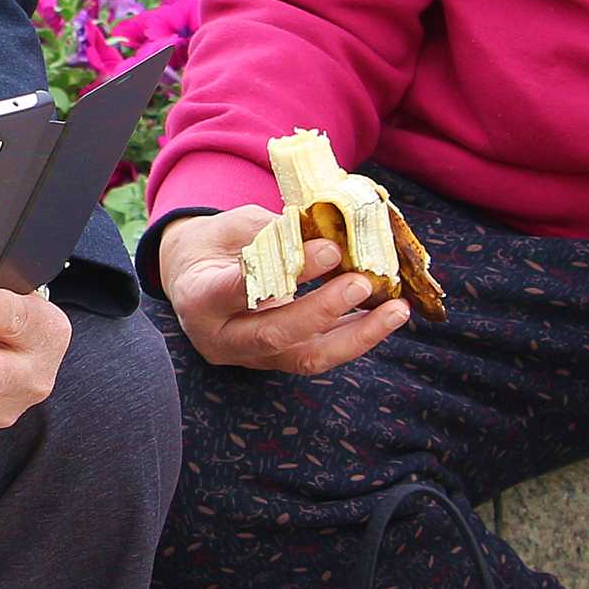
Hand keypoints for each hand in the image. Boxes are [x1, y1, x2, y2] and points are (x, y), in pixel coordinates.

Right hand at [163, 207, 408, 374]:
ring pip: (305, 357)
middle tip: (364, 281)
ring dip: (356, 336)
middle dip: (325, 310)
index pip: (240, 289)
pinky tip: (385, 316)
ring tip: (396, 311)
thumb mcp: (232, 226)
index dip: (288, 271)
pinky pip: (319, 354)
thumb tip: (328, 232)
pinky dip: (354, 335)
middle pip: (275, 335)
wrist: (192, 280)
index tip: (329, 249)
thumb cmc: (213, 246)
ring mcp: (250, 357)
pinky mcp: (276, 361)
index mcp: (200, 297)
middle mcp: (221, 338)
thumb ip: (273, 232)